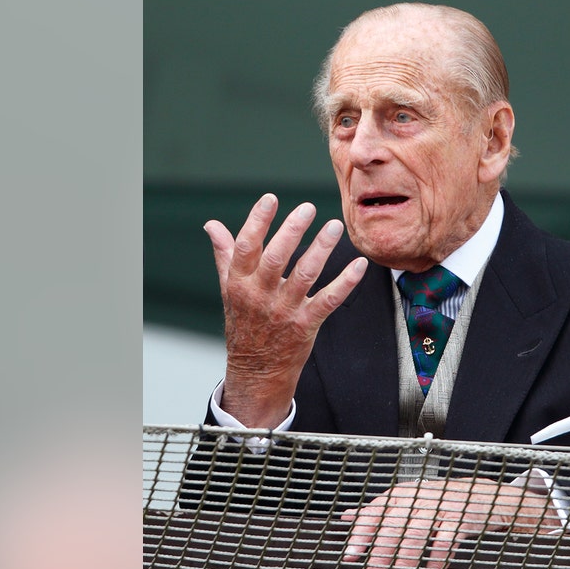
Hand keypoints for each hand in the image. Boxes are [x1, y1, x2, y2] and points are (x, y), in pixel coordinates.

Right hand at [204, 193, 366, 427]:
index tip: (271, 198)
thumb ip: (225, 255)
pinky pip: (328, 301)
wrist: (256, 370)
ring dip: (321, 249)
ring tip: (334, 226)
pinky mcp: (305, 325)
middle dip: (292, 231)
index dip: (257, 221)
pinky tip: (359, 264)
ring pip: (304, 276)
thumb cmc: (244, 322)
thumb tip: (211, 225)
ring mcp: (283, 311)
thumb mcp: (230, 289)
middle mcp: (260, 295)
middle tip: (308, 207)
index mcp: (239, 283)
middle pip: (276, 258)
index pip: (246, 247)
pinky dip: (346, 283)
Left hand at [341, 478, 559, 568]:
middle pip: (395, 527)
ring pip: (417, 536)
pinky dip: (435, 566)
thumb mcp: (408, 499)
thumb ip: (379, 510)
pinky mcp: (460, 520)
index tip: (350, 555)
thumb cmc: (439, 499)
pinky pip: (446, 544)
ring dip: (405, 564)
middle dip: (381, 555)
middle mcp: (419, 499)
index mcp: (402, 495)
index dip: (361, 534)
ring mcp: (441, 508)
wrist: (482, 494)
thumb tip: (346, 517)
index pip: (376, 512)